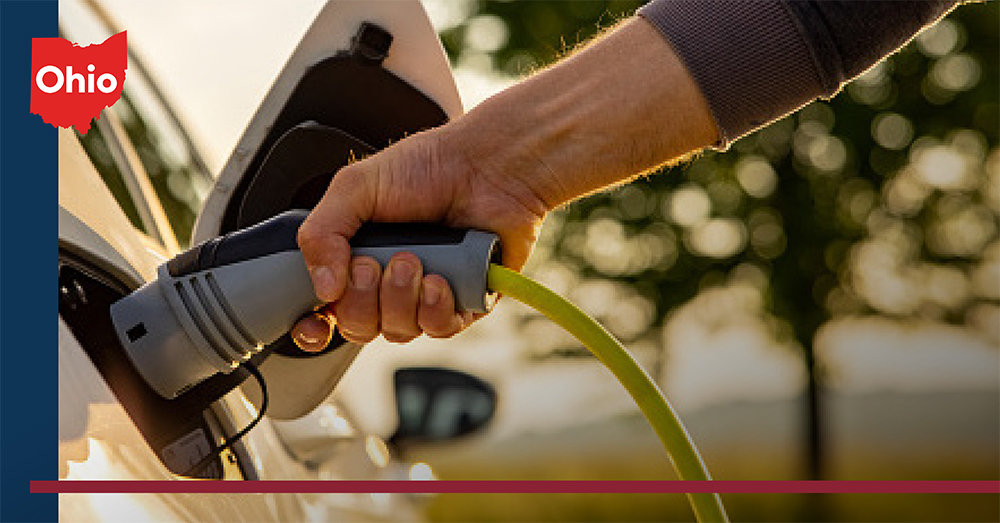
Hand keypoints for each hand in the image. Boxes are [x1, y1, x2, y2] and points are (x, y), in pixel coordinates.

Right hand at [291, 125, 547, 350]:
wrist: (488, 165)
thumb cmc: (429, 166)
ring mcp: (426, 295)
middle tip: (373, 264)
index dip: (315, 325)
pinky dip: (435, 309)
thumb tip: (322, 288)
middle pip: (358, 327)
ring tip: (413, 260)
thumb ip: (322, 232)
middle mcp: (389, 282)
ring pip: (398, 331)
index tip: (314, 322)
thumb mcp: (355, 187)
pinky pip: (440, 329)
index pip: (326, 310)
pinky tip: (440, 279)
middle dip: (361, 301)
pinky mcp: (464, 302)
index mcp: (356, 256)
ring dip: (399, 299)